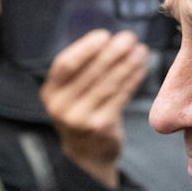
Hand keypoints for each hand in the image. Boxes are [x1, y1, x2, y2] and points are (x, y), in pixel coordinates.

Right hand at [41, 29, 147, 186]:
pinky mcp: (100, 127)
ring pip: (108, 84)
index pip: (65, 64)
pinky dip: (133, 80)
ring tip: (140, 50)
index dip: (85, 48)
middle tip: (129, 38)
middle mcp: (60, 106)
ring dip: (127, 64)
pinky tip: (141, 68)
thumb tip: (108, 39)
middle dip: (112, 52)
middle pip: (90, 72)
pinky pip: (120, 97)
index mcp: (50, 92)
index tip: (104, 35)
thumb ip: (82, 70)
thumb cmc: (81, 113)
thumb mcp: (70, 93)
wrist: (87, 155)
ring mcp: (80, 119)